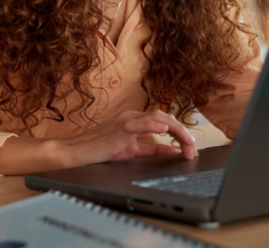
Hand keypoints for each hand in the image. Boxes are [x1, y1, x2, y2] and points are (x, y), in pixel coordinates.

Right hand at [0, 110, 195, 174]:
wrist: (76, 153)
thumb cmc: (99, 150)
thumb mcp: (131, 151)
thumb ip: (151, 150)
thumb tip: (170, 151)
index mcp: (136, 120)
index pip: (165, 122)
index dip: (181, 134)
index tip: (190, 148)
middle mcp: (133, 116)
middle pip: (166, 118)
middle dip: (183, 133)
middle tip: (193, 149)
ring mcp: (126, 120)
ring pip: (157, 118)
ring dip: (176, 130)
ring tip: (187, 142)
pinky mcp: (119, 128)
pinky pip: (139, 123)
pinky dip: (153, 125)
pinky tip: (165, 130)